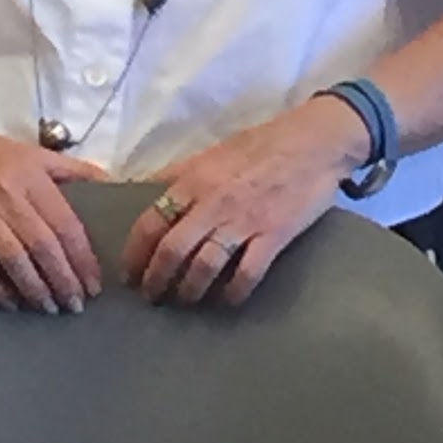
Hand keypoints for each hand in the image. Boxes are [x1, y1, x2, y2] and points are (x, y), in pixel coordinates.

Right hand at [0, 123, 109, 312]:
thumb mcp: (33, 152)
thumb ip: (70, 168)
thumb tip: (107, 181)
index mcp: (33, 177)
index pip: (64, 224)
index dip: (81, 258)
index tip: (93, 284)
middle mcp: (8, 196)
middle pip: (42, 246)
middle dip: (62, 280)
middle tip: (75, 305)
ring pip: (12, 258)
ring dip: (34, 288)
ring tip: (48, 308)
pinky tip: (8, 303)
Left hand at [121, 98, 366, 307]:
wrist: (314, 141)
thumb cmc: (261, 144)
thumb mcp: (212, 152)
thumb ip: (181, 174)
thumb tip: (147, 189)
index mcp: (194, 179)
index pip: (151, 222)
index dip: (135, 253)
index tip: (129, 274)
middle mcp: (213, 202)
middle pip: (172, 250)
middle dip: (157, 280)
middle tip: (153, 296)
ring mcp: (244, 220)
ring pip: (205, 266)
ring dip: (190, 290)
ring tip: (186, 300)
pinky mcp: (274, 235)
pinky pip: (247, 274)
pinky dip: (233, 293)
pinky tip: (227, 300)